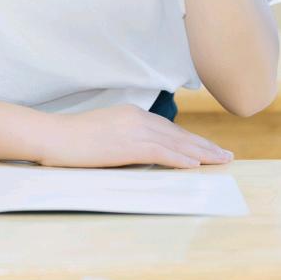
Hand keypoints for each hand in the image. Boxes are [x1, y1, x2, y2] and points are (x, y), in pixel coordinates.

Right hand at [38, 104, 233, 167]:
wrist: (54, 135)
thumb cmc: (72, 139)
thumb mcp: (104, 133)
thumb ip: (126, 139)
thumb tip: (144, 154)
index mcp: (130, 113)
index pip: (168, 128)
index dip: (191, 139)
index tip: (208, 148)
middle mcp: (135, 117)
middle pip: (177, 134)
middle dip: (204, 145)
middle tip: (226, 155)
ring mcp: (132, 130)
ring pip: (175, 142)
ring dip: (201, 153)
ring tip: (220, 162)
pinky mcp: (128, 144)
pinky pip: (161, 152)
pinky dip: (180, 158)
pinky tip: (195, 165)